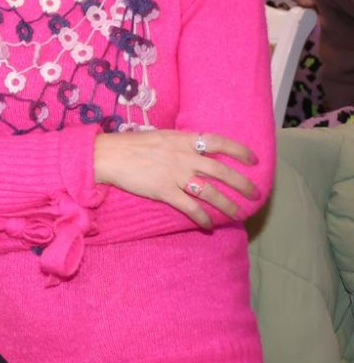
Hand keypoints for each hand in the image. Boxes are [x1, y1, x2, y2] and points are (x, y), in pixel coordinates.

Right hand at [93, 130, 258, 229]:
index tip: (253, 160)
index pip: (220, 143)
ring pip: (210, 192)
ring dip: (227, 205)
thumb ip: (180, 143)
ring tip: (238, 214)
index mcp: (183, 140)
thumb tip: (195, 148)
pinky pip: (189, 207)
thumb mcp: (160, 136)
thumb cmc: (131, 144)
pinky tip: (208, 226)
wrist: (108, 155)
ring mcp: (175, 175)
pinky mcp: (165, 191)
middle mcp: (184, 157)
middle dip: (242, 184)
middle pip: (221, 171)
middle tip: (254, 194)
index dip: (240, 151)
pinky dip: (201, 218)